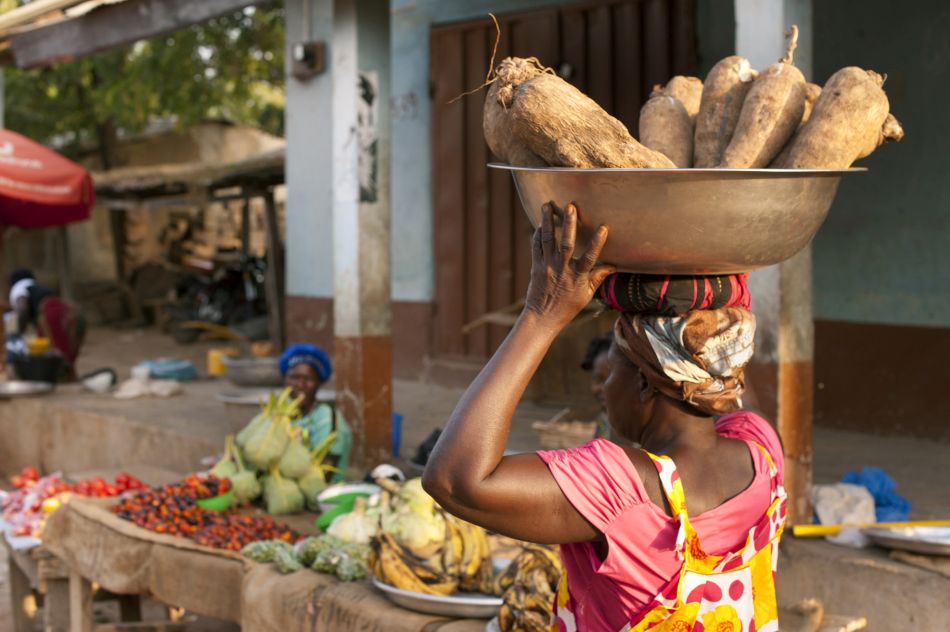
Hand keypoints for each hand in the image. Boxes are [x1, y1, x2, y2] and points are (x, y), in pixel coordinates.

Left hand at [524, 202, 613, 328]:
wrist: (542, 318)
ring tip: (547, 205)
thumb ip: (598, 277)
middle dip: (568, 224)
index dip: (597, 243)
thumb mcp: (587, 295)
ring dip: (548, 222)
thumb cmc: (567, 308)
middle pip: (566, 244)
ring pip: (547, 240)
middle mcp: (561, 270)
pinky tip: (540, 223)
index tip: (604, 227)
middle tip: (571, 206)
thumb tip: (613, 265)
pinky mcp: (535, 266)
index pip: (590, 257)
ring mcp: (547, 267)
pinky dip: (537, 234)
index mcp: (577, 277)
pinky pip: (536, 247)